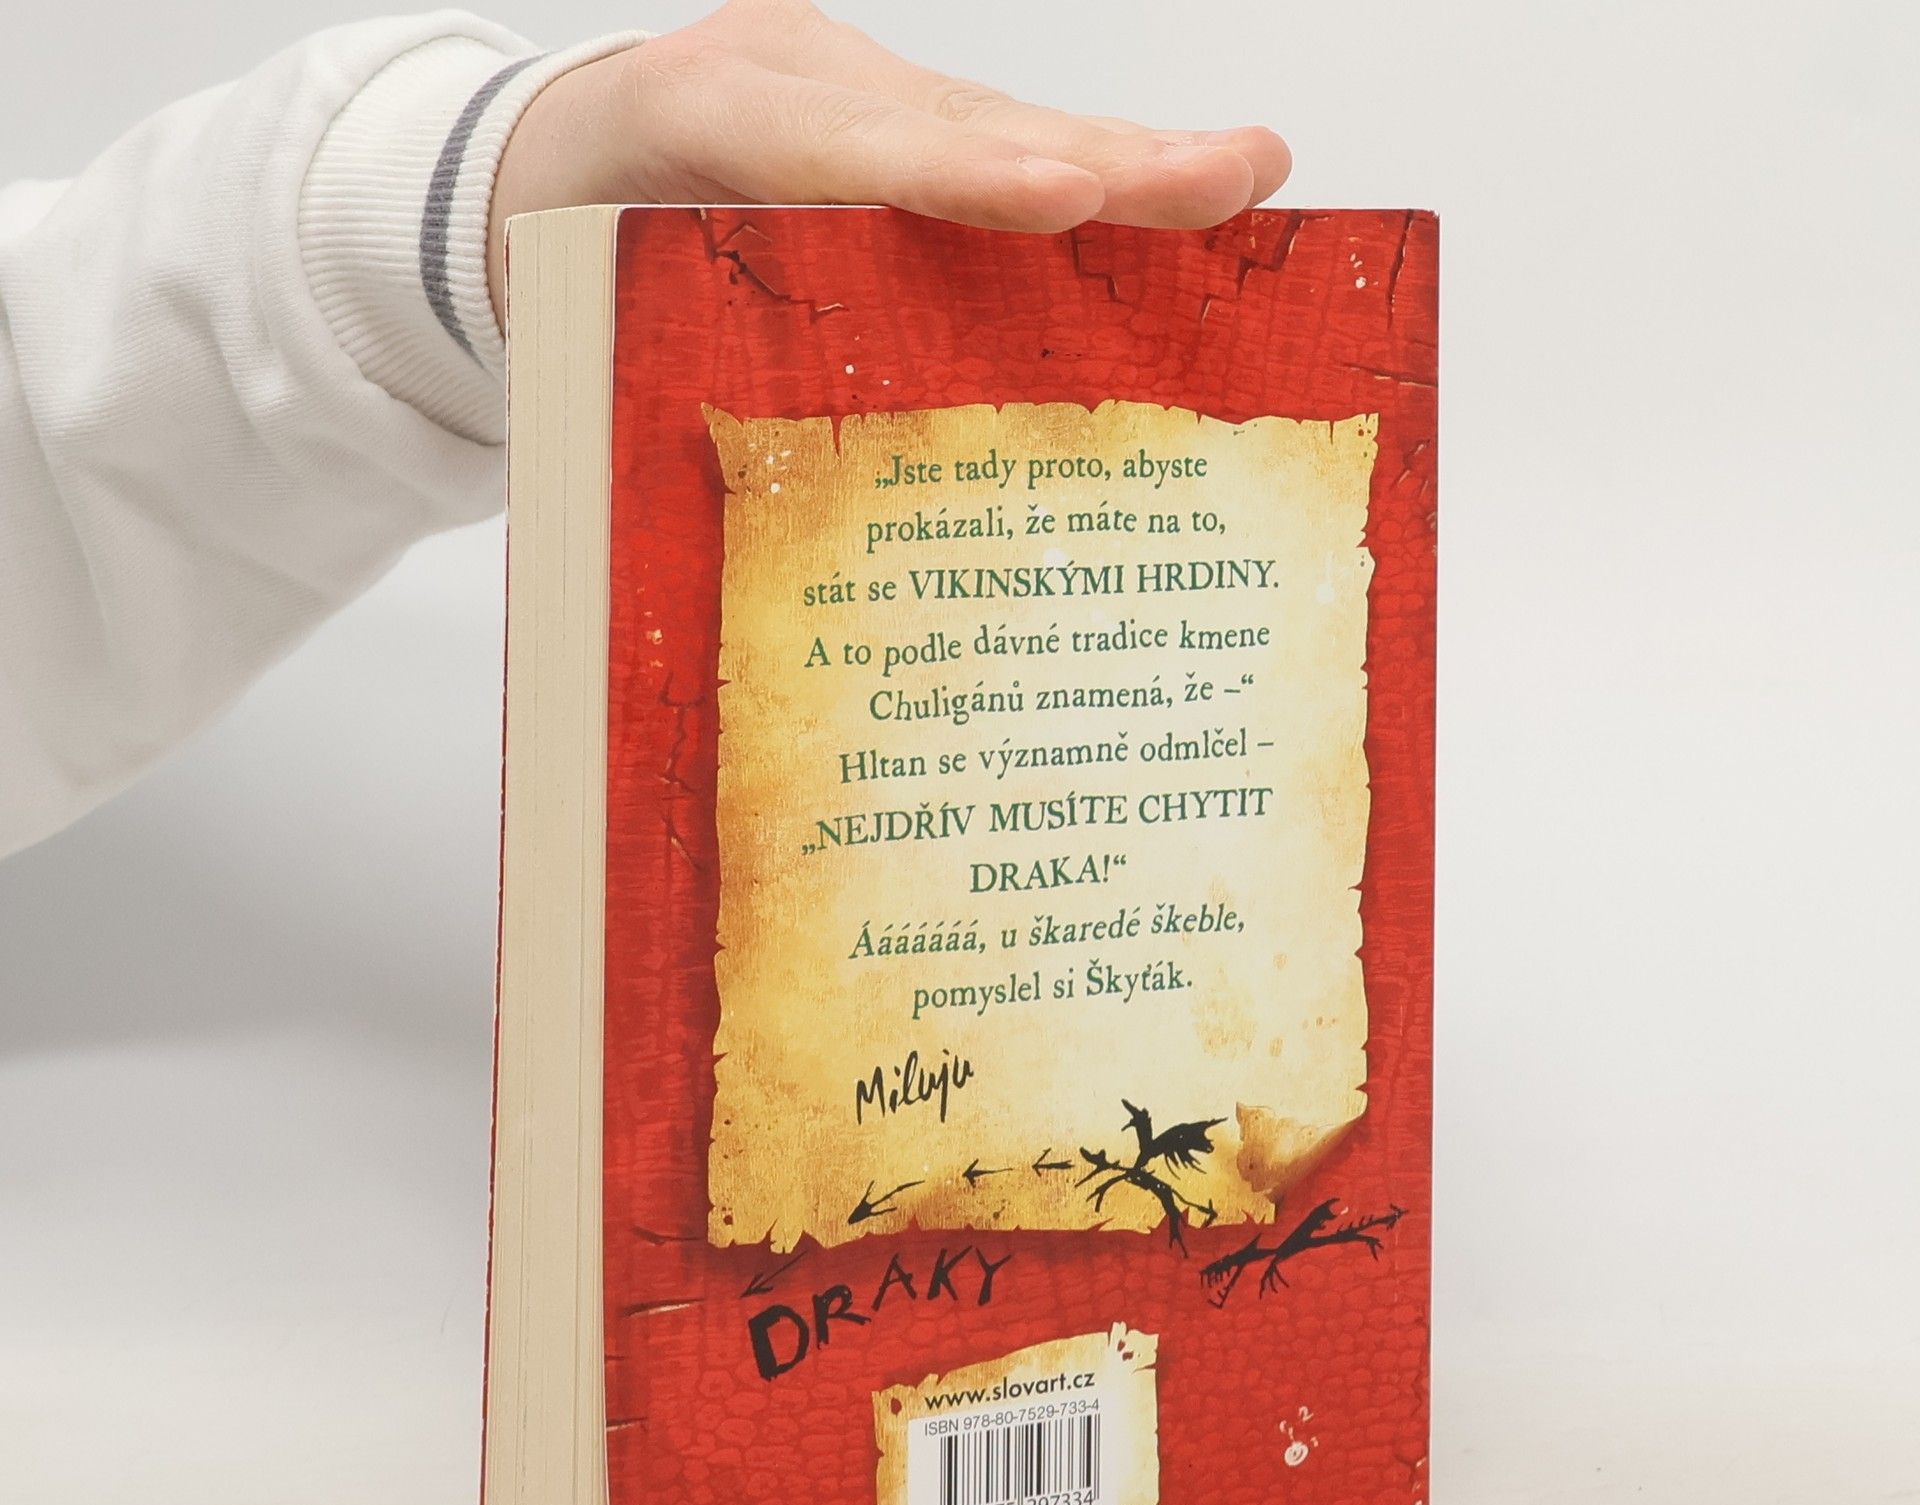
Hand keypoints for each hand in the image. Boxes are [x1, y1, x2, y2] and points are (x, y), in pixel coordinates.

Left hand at [489, 0, 1290, 323]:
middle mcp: (795, 82)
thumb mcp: (575, 314)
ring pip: (1001, 128)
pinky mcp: (894, 124)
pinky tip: (1188, 195)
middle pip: (959, 124)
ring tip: (1248, 174)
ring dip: (1130, 163)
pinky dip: (1093, 180)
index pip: (835, 146)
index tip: (1060, 199)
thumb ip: (650, 369)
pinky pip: (998, 151)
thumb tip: (750, 537)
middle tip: (1228, 174)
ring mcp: (855, 94)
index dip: (955, 175)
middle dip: (1101, 157)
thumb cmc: (558, 260)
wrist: (537, 161)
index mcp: (693, 114)